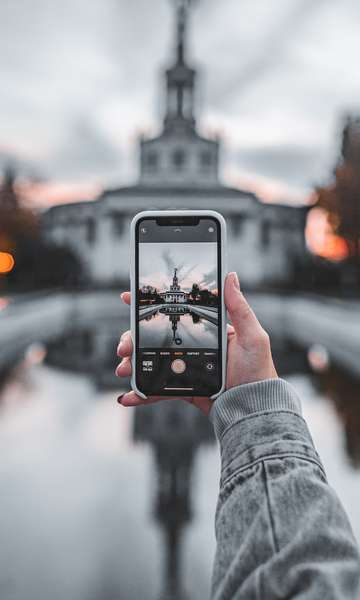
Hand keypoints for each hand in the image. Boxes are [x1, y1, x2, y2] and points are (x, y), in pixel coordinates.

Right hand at [115, 272, 276, 414]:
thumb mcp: (253, 336)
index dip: (149, 304)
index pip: (174, 311)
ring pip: (149, 361)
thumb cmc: (258, 371)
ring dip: (132, 364)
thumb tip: (231, 275)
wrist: (253, 407)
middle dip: (131, 339)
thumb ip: (239, 308)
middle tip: (123, 346)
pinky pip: (157, 389)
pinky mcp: (182, 388)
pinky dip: (141, 394)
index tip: (129, 298)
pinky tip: (127, 396)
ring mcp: (183, 367)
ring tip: (124, 369)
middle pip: (153, 337)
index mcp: (206, 330)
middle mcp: (191, 346)